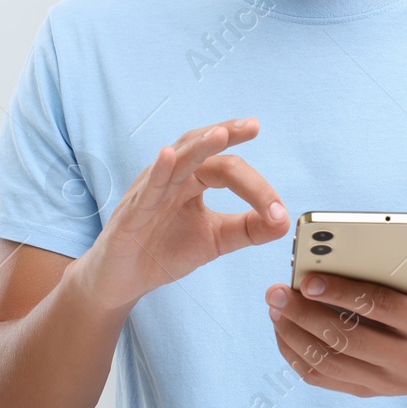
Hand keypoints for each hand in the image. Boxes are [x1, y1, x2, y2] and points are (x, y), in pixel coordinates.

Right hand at [73, 118, 287, 311]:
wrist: (123, 281)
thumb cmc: (164, 251)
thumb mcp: (215, 240)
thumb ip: (249, 229)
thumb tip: (284, 220)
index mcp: (192, 181)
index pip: (227, 170)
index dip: (254, 185)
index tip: (277, 208)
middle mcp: (172, 178)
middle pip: (202, 152)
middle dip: (226, 135)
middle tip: (251, 126)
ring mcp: (149, 192)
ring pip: (175, 162)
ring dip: (197, 147)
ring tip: (219, 134)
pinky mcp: (131, 213)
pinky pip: (147, 190)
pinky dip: (158, 172)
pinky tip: (168, 156)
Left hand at [264, 245, 406, 397]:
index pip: (379, 306)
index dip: (341, 293)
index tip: (307, 280)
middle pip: (347, 338)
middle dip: (305, 314)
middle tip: (276, 292)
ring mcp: (386, 382)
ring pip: (330, 362)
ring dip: (295, 335)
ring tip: (275, 309)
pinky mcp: (367, 393)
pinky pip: (323, 378)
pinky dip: (297, 355)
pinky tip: (283, 332)